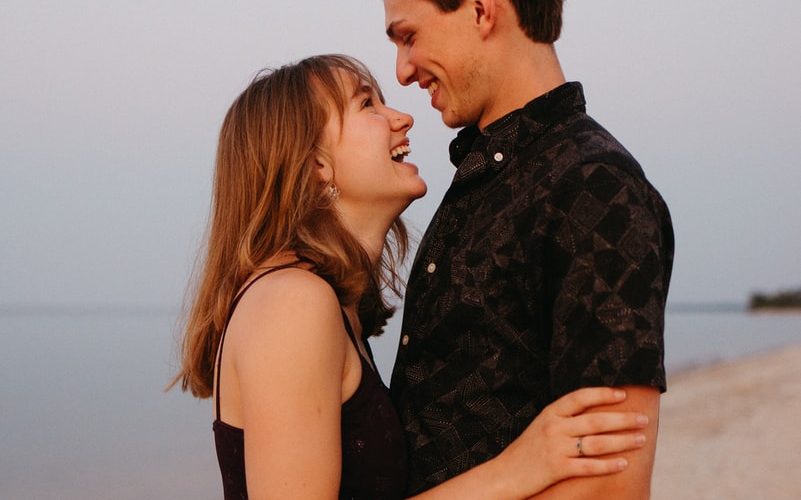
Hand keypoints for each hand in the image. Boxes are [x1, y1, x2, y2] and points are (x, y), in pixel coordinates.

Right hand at [492, 387, 648, 498]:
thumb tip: (596, 414)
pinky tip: (624, 464)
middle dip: (623, 419)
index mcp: (550, 413)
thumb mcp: (541, 426)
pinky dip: (609, 465)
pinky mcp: (557, 469)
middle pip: (595, 420)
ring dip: (622, 441)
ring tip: (640, 440)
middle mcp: (554, 427)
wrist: (504, 474)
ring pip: (597, 442)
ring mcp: (555, 448)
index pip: (579, 397)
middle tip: (643, 420)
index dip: (602, 394)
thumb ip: (564, 419)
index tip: (623, 394)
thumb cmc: (526, 451)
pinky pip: (589, 466)